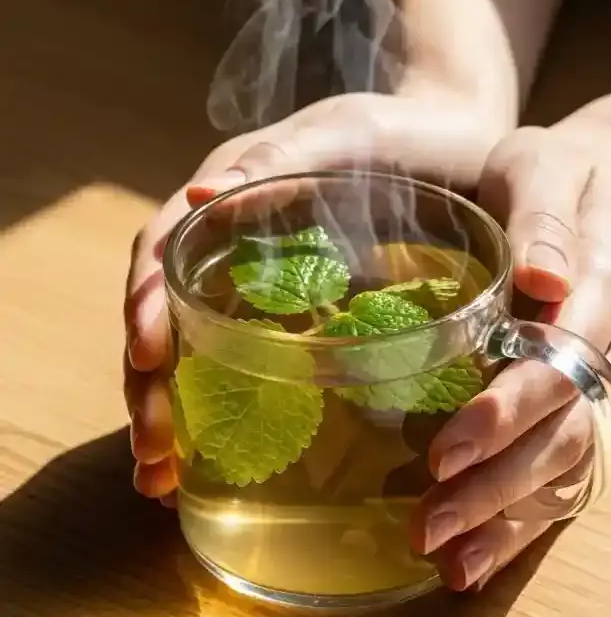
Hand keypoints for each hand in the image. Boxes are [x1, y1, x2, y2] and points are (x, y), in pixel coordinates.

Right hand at [124, 88, 501, 498]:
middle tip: (153, 453)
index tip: (146, 356)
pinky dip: (218, 417)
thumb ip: (279, 161)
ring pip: (193, 351)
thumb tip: (202, 196)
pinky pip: (242, 366)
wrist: (456, 148)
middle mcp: (230, 245)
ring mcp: (259, 287)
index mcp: (228, 194)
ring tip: (161, 480)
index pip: (163, 249)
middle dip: (149, 383)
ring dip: (171, 415)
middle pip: (164, 315)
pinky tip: (206, 467)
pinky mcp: (293, 320)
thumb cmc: (401, 136)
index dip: (146, 302)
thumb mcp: (342, 136)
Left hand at [413, 89, 610, 590]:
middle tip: (429, 522)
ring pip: (574, 465)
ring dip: (510, 517)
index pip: (562, 362)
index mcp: (609, 284)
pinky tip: (477, 556)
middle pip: (569, 431)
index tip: (446, 450)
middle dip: (499, 483)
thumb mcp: (544, 167)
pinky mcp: (600, 407)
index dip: (508, 411)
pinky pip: (572, 473)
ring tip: (447, 558)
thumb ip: (543, 217)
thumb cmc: (562, 174)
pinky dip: (526, 520)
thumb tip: (541, 276)